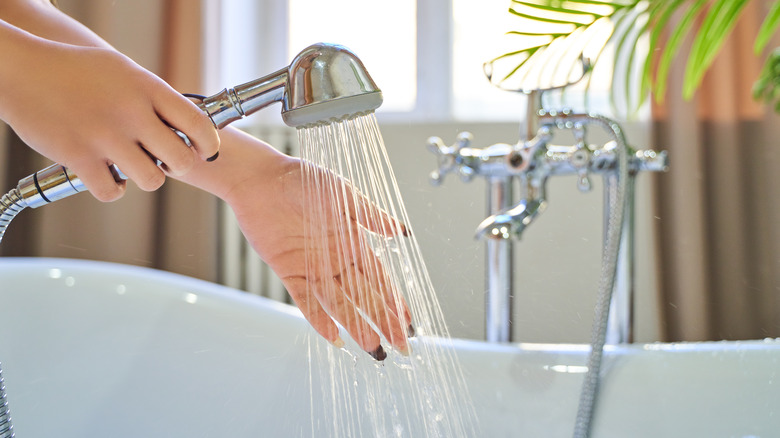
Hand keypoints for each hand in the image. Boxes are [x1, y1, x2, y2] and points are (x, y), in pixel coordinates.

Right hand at [0, 23, 219, 200]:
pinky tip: (106, 175)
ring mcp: (105, 136)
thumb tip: (186, 124)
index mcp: (147, 88)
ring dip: (145, 178)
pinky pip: (113, 192)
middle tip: (164, 161)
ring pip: (152, 180)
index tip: (201, 151)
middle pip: (181, 161)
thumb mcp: (124, 71)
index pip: (199, 125)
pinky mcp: (78, 157)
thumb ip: (154, 97)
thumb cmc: (75, 70)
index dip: (207, 145)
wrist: (21, 70)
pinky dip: (112, 190)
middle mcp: (131, 112)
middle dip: (177, 166)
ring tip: (131, 164)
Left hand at [216, 134, 411, 359]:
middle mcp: (336, 260)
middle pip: (364, 297)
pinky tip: (335, 337)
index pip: (379, 279)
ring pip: (339, 304)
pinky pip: (306, 301)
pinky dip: (320, 319)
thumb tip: (401, 232)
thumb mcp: (344, 194)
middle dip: (382, 322)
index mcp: (353, 242)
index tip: (408, 323)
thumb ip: (371, 216)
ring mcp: (313, 268)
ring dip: (356, 326)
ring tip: (372, 348)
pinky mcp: (289, 271)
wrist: (262, 179)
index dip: (394, 301)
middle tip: (399, 347)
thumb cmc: (305, 180)